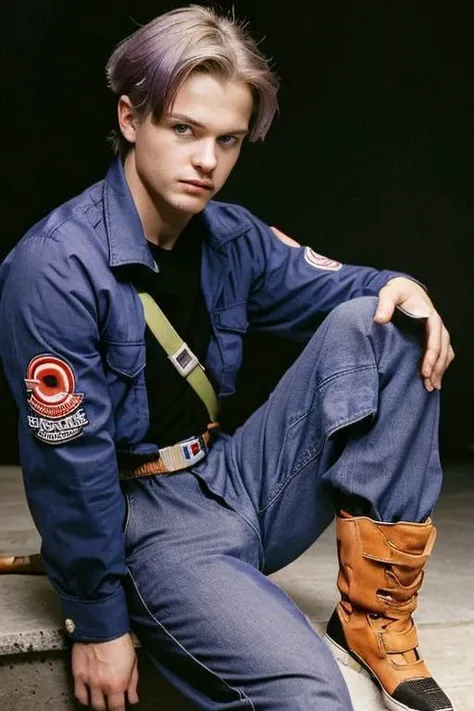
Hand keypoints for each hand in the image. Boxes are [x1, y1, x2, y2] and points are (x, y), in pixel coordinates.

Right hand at [72, 632, 138, 709]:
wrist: (101, 627)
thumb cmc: (119, 640)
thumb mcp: (133, 660)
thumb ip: (133, 682)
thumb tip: (133, 698)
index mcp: (117, 684)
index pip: (117, 708)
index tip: (120, 709)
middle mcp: (102, 686)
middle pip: (103, 707)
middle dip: (108, 706)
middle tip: (111, 702)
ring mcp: (88, 682)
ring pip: (91, 703)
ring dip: (97, 703)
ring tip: (100, 699)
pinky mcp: (78, 675)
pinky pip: (79, 694)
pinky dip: (83, 698)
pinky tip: (88, 696)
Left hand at [373, 277, 454, 391]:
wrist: (404, 289)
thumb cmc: (397, 292)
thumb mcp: (389, 294)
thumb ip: (385, 305)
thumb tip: (380, 319)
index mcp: (430, 316)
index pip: (435, 337)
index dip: (432, 355)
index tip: (425, 370)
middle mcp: (436, 325)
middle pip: (443, 349)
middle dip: (437, 368)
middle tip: (428, 384)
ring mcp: (436, 332)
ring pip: (445, 353)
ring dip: (440, 370)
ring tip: (432, 387)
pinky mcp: (433, 338)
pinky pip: (442, 353)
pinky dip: (439, 367)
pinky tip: (433, 379)